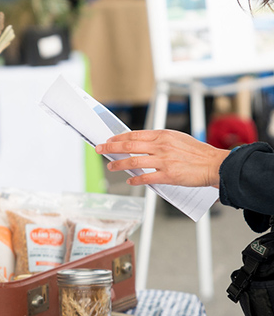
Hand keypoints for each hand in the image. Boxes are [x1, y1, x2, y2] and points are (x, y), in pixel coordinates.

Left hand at [95, 129, 229, 187]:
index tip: (108, 140)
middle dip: (111, 147)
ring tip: (111, 167)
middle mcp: (161, 146)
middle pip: (129, 145)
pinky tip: (130, 181)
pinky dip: (135, 180)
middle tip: (99, 149)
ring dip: (119, 164)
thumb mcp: (177, 139)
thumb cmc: (197, 152)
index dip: (118, 138)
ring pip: (134, 161)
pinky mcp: (168, 175)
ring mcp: (164, 161)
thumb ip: (159, 140)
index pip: (134, 134)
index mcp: (163, 135)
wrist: (214, 164)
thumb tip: (141, 144)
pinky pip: (146, 178)